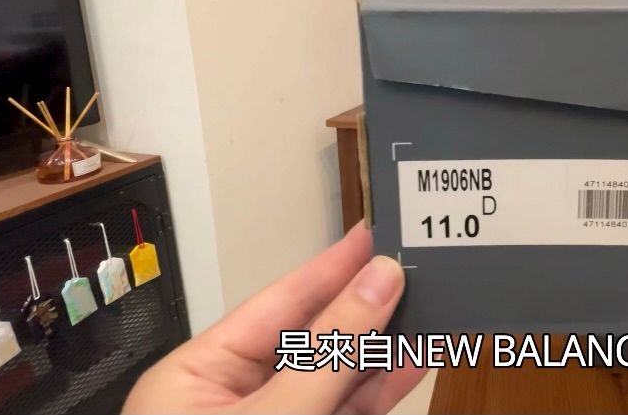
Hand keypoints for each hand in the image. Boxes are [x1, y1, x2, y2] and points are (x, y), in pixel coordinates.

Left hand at [123, 224, 423, 413]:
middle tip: (418, 263)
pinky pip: (347, 407)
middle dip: (366, 305)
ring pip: (335, 375)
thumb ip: (328, 353)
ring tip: (431, 308)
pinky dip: (380, 385)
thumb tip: (381, 280)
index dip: (332, 265)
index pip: (277, 302)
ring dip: (383, 346)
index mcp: (196, 375)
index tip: (375, 230)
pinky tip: (413, 359)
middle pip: (311, 337)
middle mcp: (234, 397)